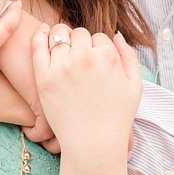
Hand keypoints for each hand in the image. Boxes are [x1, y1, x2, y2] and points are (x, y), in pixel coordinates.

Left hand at [32, 24, 141, 170]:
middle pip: (80, 34)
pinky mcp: (44, 77)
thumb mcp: (135, 85)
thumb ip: (129, 56)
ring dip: (61, 37)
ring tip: (61, 46)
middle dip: (81, 41)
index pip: (100, 37)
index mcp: (108, 56)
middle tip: (78, 56)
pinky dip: (39, 34)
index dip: (98, 47)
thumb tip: (117, 35)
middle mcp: (85, 57)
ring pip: (59, 35)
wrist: (94, 143)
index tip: (94, 60)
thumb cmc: (116, 117)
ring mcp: (63, 67)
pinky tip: (41, 31)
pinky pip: (38, 46)